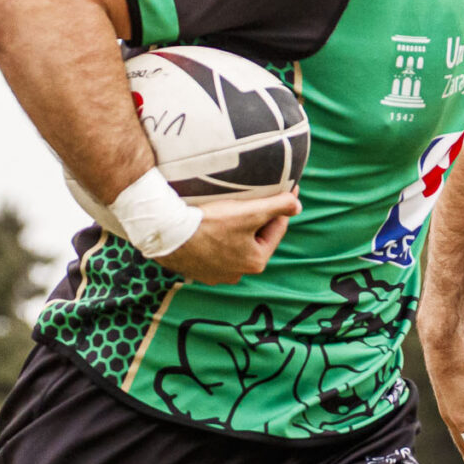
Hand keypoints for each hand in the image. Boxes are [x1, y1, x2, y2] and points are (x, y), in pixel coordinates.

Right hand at [153, 191, 301, 283]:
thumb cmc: (209, 223)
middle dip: (257, 219)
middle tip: (256, 198)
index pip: (276, 229)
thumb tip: (297, 205)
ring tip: (231, 209)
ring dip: (235, 229)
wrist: (166, 233)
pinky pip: (213, 250)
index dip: (281, 206)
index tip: (286, 189)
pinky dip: (215, 237)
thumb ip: (277, 206)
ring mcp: (215, 274)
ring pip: (234, 245)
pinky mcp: (196, 270)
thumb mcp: (249, 212)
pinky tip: (209, 223)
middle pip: (255, 238)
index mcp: (255, 261)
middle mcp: (237, 273)